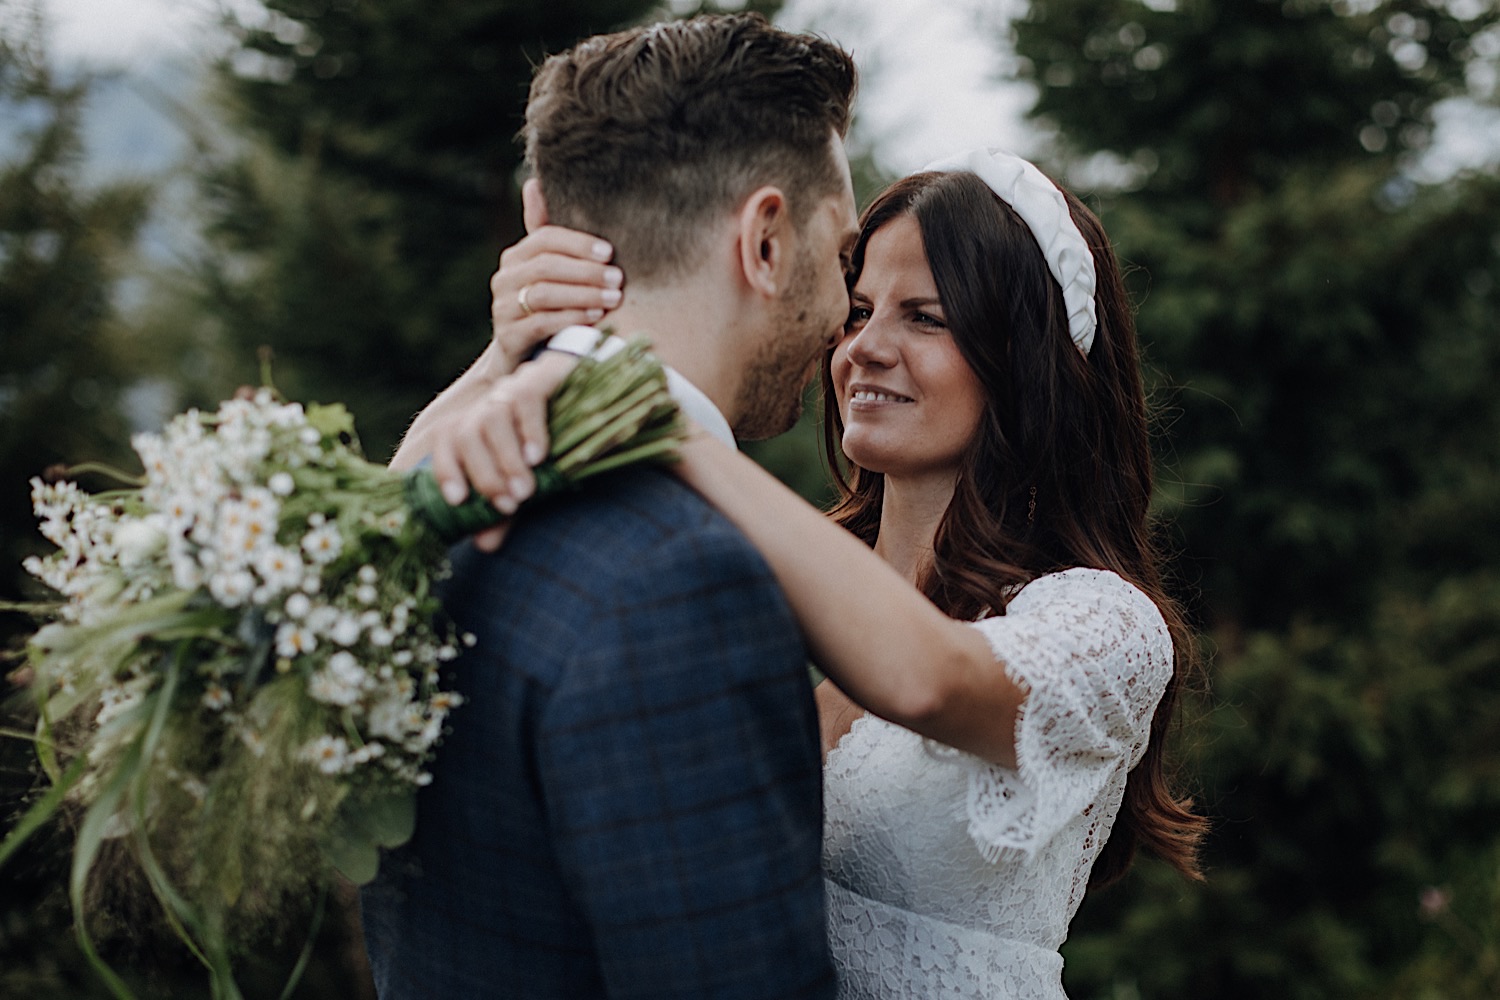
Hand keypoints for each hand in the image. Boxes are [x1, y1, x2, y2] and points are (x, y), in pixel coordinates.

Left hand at [430, 350, 578, 551]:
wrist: (600, 397)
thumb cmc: (557, 446)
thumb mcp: (529, 481)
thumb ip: (505, 509)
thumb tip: (484, 545)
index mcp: (478, 423)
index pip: (445, 441)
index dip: (446, 470)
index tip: (459, 501)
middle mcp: (489, 403)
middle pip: (465, 433)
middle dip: (484, 475)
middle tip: (508, 505)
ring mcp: (514, 385)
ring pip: (492, 417)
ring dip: (506, 459)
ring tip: (526, 491)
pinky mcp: (543, 374)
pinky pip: (526, 397)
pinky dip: (530, 431)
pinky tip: (539, 457)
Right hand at [484, 179, 624, 376]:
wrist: (522, 356)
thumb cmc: (546, 308)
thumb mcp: (549, 271)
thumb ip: (547, 233)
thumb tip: (534, 182)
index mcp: (516, 257)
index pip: (544, 238)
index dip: (578, 243)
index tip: (610, 252)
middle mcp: (504, 279)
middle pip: (546, 266)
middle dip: (586, 271)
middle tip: (618, 279)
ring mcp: (502, 308)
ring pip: (544, 294)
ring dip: (583, 295)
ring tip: (613, 299)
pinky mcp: (508, 337)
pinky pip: (540, 323)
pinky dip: (570, 319)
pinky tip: (594, 319)